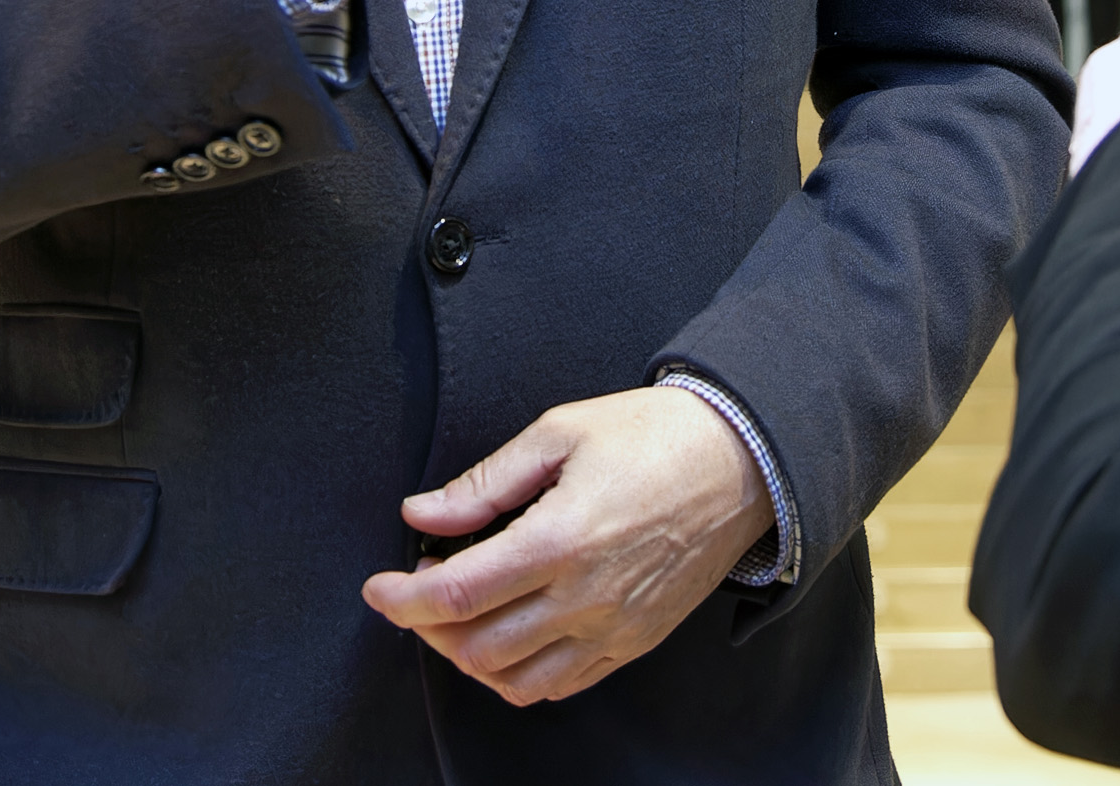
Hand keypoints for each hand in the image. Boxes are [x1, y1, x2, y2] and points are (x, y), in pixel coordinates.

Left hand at [362, 386, 774, 703]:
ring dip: (468, 657)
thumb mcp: (559, 433)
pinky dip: (518, 677)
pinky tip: (506, 641)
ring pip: (514, 680)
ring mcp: (613, 628)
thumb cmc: (651, 436)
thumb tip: (422, 513)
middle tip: (417, 593)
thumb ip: (485, 483)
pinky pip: (561, 686)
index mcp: (560, 539)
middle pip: (475, 646)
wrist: (740, 462)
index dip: (403, 599)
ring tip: (457, 618)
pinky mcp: (635, 642)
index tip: (378, 588)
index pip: (457, 594)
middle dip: (427, 628)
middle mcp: (585, 597)